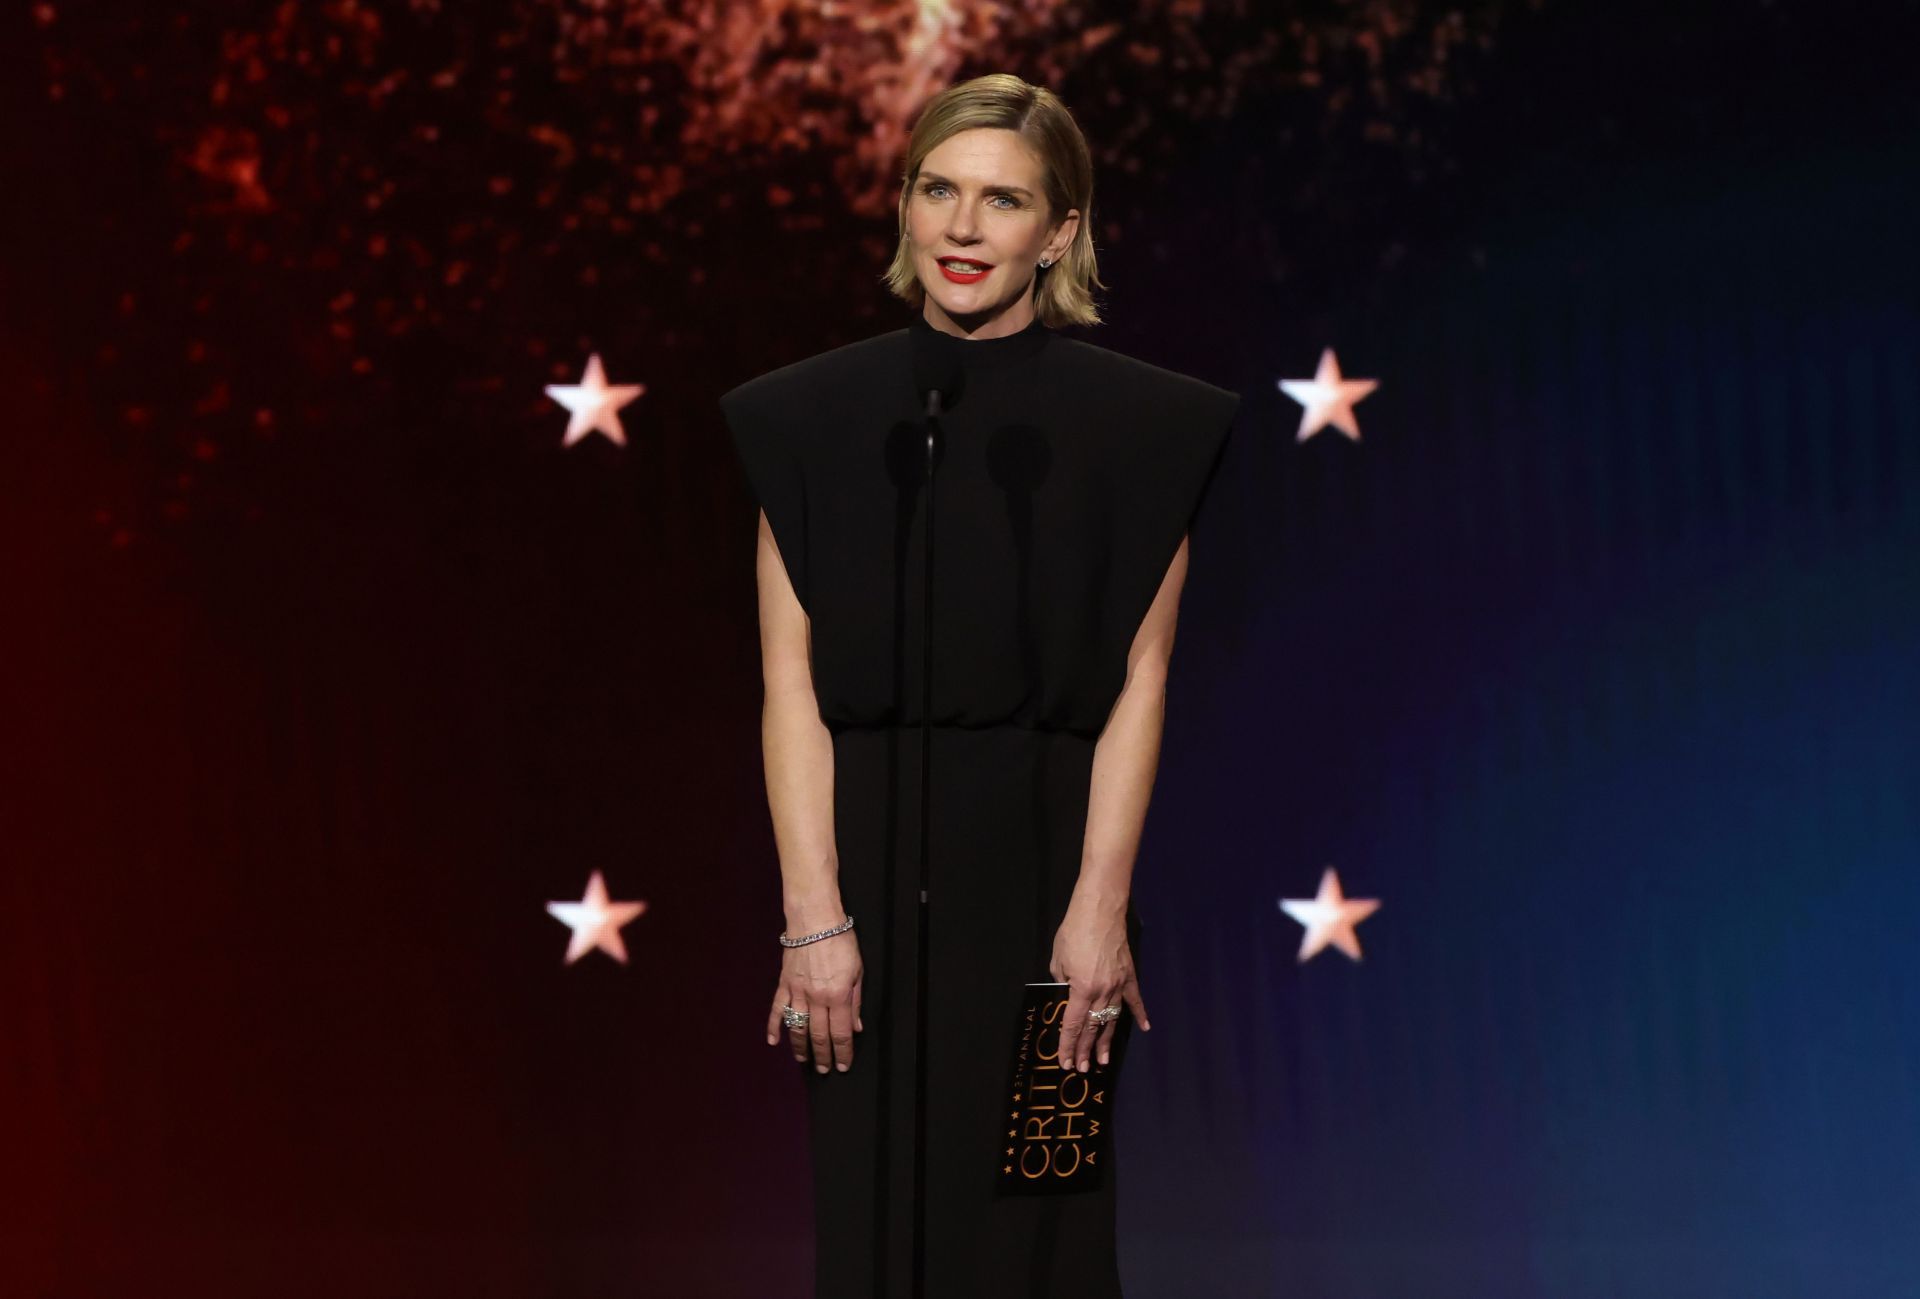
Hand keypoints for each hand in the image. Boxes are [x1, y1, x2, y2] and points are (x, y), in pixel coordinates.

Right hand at [766, 928, 862, 1073]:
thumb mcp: (858, 970)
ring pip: (797, 1028)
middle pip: (819, 1035)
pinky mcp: (784, 984)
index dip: (842, 1052)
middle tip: (824, 1070)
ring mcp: (797, 992)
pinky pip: (777, 1009)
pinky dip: (773, 1027)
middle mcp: (816, 998)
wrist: (814, 920)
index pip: (841, 1033)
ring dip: (800, 1047)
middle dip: (822, 1056)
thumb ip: (856, 1000)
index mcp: (838, 995)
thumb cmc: (840, 940)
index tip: (843, 1065)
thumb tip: (856, 1026)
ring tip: (804, 1061)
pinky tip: (773, 1041)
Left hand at [1048, 900, 1150, 1073]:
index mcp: (1081, 990)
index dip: (1067, 1045)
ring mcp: (1118, 985)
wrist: (1100, 911)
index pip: (1073, 1025)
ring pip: (1112, 1020)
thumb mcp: (1058, 959)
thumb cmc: (1074, 932)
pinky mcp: (1130, 976)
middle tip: (1082, 1069)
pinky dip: (1140, 1014)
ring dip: (1107, 1042)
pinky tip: (1145, 1028)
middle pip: (1093, 1028)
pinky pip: (1135, 1000)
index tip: (1065, 1061)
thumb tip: (1067, 992)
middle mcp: (1102, 992)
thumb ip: (1062, 981)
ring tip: (1104, 1061)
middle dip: (1086, 1050)